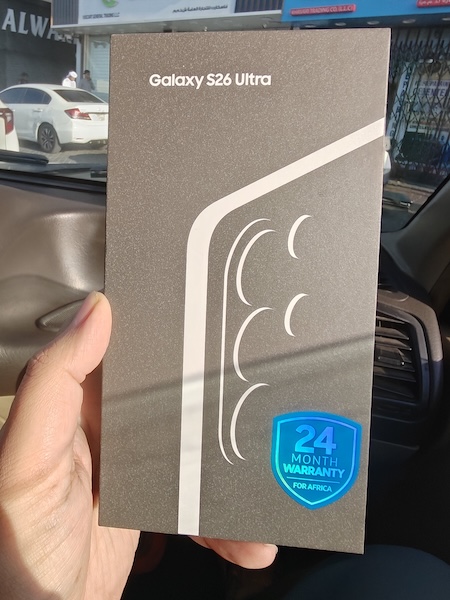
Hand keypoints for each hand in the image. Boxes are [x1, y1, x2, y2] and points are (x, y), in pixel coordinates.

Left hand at [0, 292, 276, 599]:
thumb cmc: (19, 542)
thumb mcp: (27, 457)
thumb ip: (54, 382)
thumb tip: (95, 310)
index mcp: (83, 398)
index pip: (134, 346)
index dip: (173, 328)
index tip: (217, 316)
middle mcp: (115, 424)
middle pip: (181, 394)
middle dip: (224, 399)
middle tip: (264, 397)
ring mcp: (142, 465)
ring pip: (202, 447)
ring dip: (237, 465)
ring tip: (269, 479)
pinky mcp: (160, 502)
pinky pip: (204, 498)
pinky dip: (228, 517)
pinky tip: (247, 535)